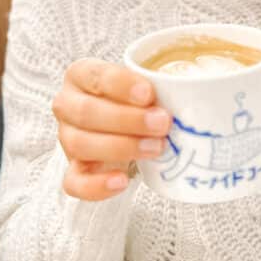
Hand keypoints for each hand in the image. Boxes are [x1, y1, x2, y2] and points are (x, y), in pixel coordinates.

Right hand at [51, 59, 170, 200]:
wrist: (125, 124)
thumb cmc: (135, 98)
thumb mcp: (145, 82)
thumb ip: (159, 82)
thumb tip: (193, 87)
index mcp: (81, 75)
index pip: (94, 75)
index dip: (120, 85)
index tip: (149, 94)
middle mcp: (67, 105)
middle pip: (86, 112)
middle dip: (127, 119)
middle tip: (162, 123)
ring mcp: (67, 139)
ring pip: (80, 145)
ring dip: (121, 147)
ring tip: (156, 148)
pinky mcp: (73, 170)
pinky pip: (74, 183)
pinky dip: (97, 185)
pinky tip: (122, 181)